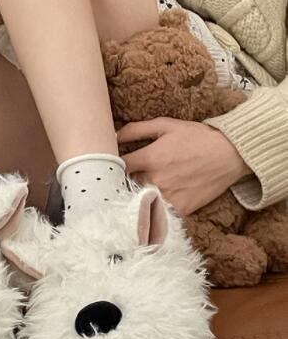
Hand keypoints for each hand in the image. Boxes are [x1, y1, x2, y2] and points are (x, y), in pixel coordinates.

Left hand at [116, 117, 253, 215]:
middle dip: (119, 182)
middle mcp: (157, 179)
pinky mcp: (181, 208)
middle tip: (114, 181)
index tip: (108, 166)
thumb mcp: (165, 125)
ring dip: (132, 197)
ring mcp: (169, 196)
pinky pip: (158, 213)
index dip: (110, 166)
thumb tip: (112, 136)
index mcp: (151, 157)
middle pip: (125, 186)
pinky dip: (150, 210)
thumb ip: (136, 130)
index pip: (118, 166)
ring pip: (138, 201)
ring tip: (127, 194)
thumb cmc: (196, 137)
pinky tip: (146, 207)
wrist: (230, 154)